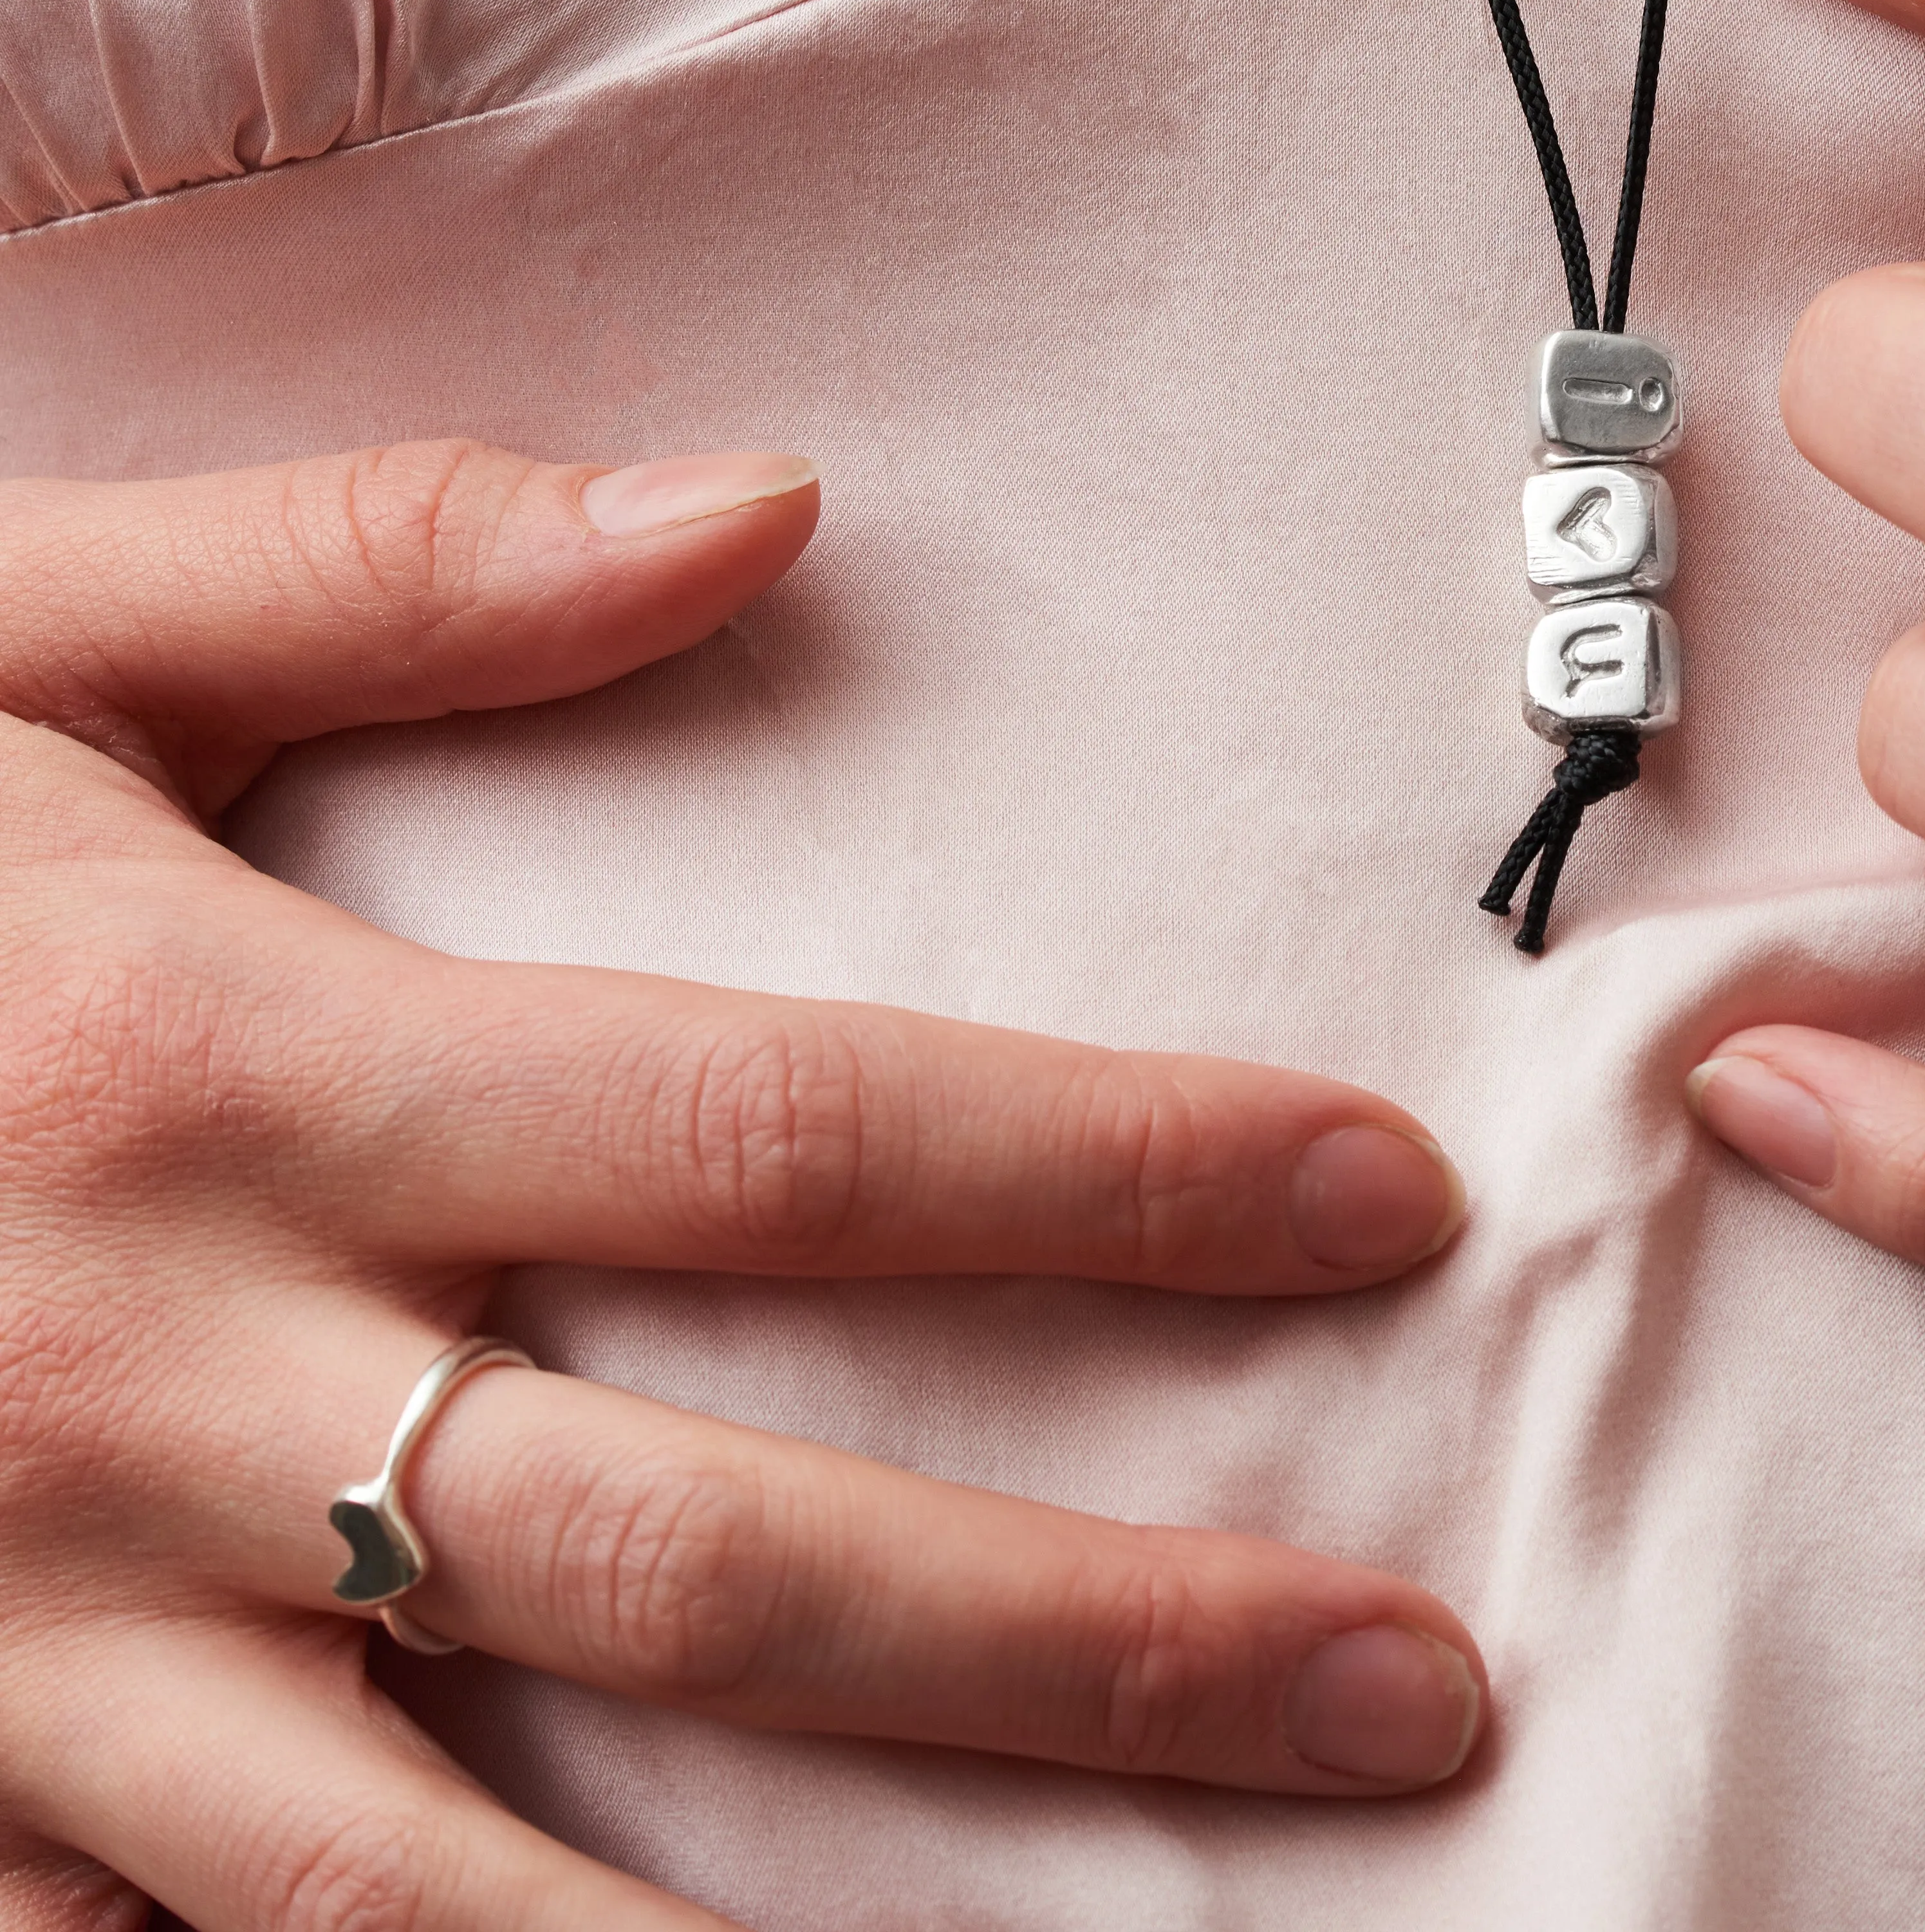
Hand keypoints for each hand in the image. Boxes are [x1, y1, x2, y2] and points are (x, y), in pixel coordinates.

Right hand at [0, 446, 1482, 1931]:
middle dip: (1091, 1641)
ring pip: (481, 1882)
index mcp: (234, 1074)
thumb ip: (384, 563)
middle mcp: (171, 1392)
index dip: (1103, 1172)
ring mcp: (34, 1657)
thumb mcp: (3, 633)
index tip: (1378, 1201)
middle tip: (1412, 1689)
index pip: (783, 1134)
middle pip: (718, 1555)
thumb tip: (756, 503)